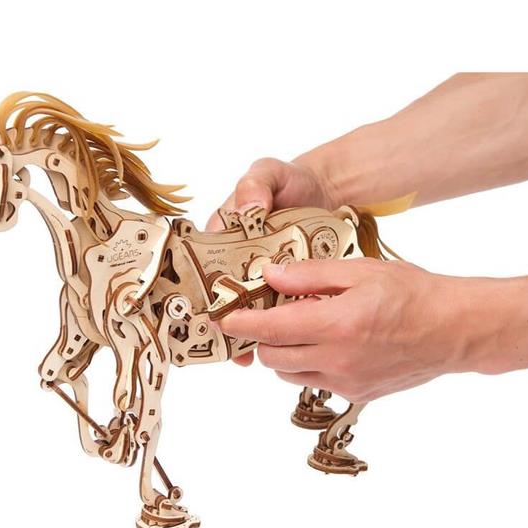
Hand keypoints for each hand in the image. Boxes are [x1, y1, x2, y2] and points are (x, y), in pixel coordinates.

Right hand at [207, 157, 338, 365]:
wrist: (328, 194)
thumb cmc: (290, 182)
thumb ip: (256, 184)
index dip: (198, 288)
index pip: (200, 263)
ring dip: (245, 330)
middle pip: (220, 294)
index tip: (203, 307)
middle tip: (226, 340)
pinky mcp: (284, 287)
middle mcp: (236, 260)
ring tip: (246, 353)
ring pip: (247, 308)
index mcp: (223, 235)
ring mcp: (260, 276)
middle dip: (222, 319)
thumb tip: (249, 209)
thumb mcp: (271, 173)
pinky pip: (276, 309)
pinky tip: (278, 344)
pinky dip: (276, 326)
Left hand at [213, 258, 484, 401]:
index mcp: (335, 325)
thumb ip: (309, 275)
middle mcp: (336, 361)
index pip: (270, 330)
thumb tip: (270, 275)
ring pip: (290, 375)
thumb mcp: (359, 271)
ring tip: (304, 329)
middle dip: (263, 338)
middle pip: (272, 358)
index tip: (228, 319)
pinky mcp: (357, 394)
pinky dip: (309, 366)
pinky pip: (315, 383)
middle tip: (270, 317)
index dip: (242, 324)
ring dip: (285, 353)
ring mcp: (346, 382)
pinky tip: (328, 344)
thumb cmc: (412, 293)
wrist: (455, 330)